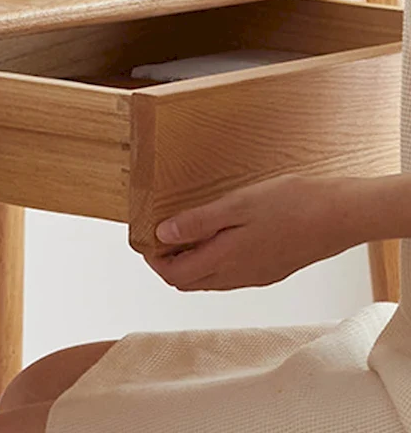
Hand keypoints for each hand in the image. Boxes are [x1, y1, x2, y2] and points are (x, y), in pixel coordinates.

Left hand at [146, 175, 369, 291]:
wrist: (340, 215)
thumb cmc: (291, 204)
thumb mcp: (236, 205)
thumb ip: (198, 222)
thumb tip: (162, 234)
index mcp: (226, 260)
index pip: (175, 275)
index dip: (154, 260)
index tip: (146, 239)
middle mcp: (238, 276)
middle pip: (189, 282)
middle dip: (168, 263)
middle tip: (160, 235)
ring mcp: (256, 276)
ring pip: (210, 280)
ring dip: (191, 262)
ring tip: (184, 232)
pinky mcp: (272, 270)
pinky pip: (231, 275)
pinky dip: (213, 261)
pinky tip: (218, 236)